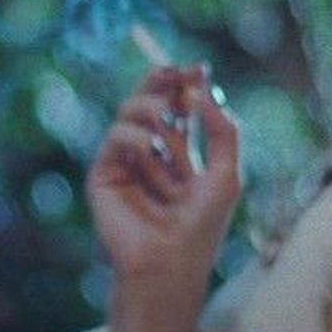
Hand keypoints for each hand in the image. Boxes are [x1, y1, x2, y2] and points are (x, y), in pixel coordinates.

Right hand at [88, 64, 240, 331]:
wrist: (170, 263)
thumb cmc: (202, 228)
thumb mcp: (226, 174)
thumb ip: (223, 132)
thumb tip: (208, 93)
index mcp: (180, 158)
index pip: (178, 112)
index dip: (186, 88)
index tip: (199, 68)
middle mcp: (151, 159)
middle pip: (151, 105)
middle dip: (162, 84)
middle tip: (175, 71)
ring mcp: (126, 166)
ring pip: (130, 115)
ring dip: (150, 107)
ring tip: (165, 117)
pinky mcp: (104, 177)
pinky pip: (116, 138)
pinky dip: (133, 135)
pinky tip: (148, 149)